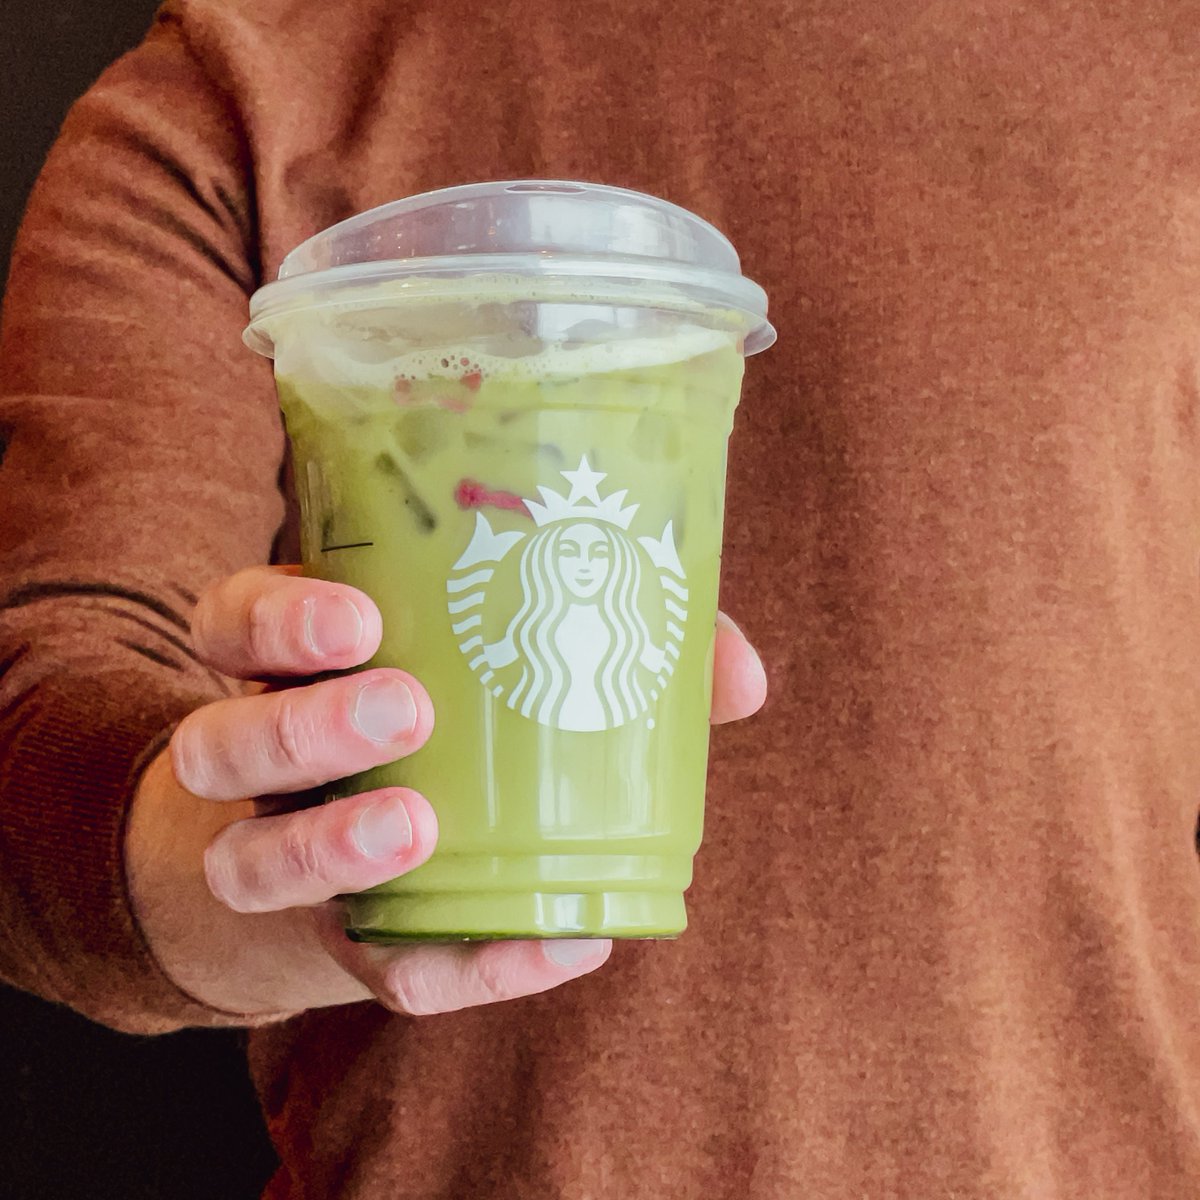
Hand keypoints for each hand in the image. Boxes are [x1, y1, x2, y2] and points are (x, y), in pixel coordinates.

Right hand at [126, 566, 767, 1020]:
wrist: (378, 853)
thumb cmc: (466, 725)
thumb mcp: (512, 660)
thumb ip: (624, 644)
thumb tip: (741, 675)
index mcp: (300, 665)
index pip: (233, 624)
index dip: (274, 620)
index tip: (359, 617)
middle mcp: (270, 761)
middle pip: (221, 746)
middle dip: (302, 728)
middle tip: (404, 708)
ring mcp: (291, 858)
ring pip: (250, 864)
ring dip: (328, 847)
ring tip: (418, 826)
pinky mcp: (352, 950)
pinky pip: (386, 972)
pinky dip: (477, 961)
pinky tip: (567, 940)